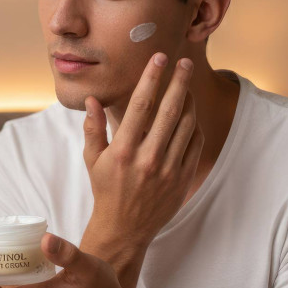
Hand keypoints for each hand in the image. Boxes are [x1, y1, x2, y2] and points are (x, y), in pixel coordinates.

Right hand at [83, 54, 203, 248]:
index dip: (151, 77)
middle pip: (170, 110)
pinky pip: (194, 144)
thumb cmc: (105, 190)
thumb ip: (93, 128)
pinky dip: (194, 126)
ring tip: (186, 86)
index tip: (159, 57)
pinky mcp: (182, 180)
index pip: (140, 105)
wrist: (124, 230)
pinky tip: (189, 115)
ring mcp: (168, 170)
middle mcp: (147, 159)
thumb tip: (92, 99)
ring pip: (186, 125)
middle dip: (179, 82)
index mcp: (123, 151)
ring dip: (189, 101)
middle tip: (185, 62)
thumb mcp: (92, 159)